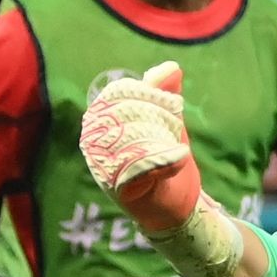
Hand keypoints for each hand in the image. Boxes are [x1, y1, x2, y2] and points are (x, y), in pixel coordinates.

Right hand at [79, 62, 203, 232]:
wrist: (177, 208)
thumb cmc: (165, 162)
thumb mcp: (167, 123)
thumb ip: (164, 96)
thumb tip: (170, 67)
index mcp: (102, 124)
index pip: (117, 94)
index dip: (148, 92)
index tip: (172, 103)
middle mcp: (96, 146)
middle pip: (124, 112)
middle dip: (156, 114)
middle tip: (175, 126)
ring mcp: (105, 169)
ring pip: (132, 136)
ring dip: (161, 137)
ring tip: (176, 146)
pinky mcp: (122, 191)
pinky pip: (141, 166)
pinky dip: (165, 160)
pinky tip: (181, 156)